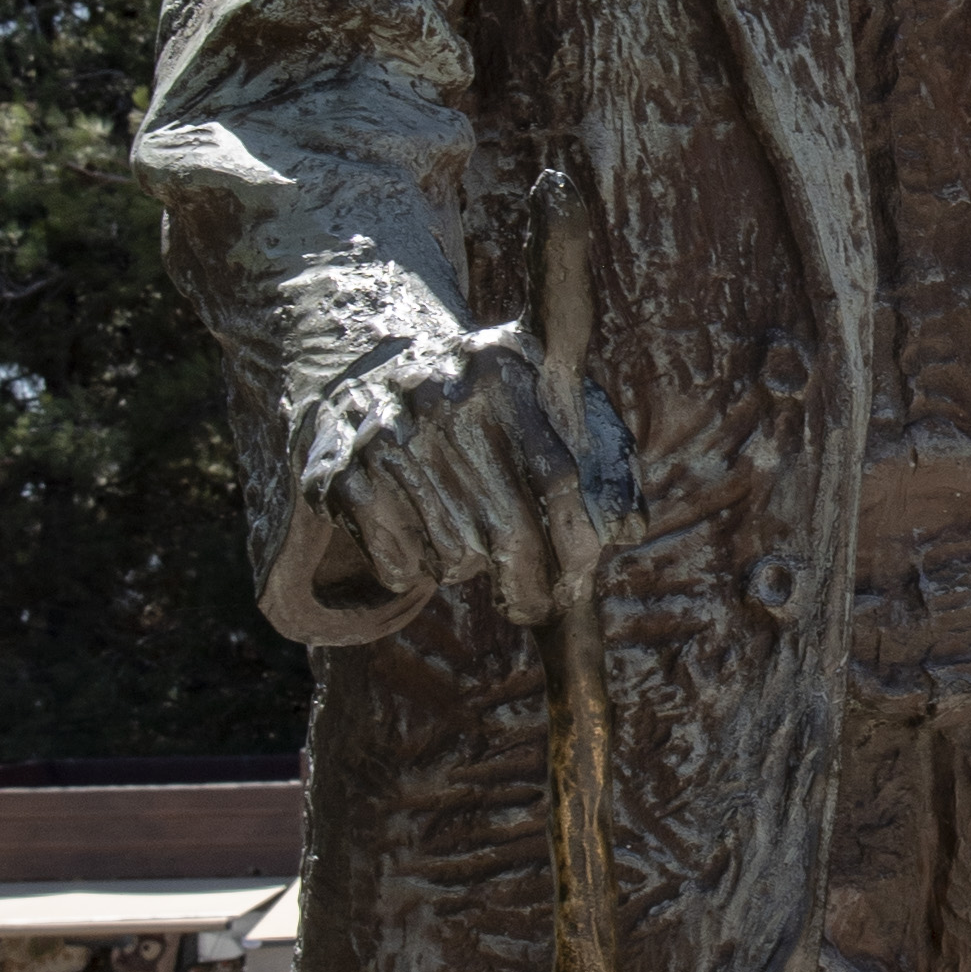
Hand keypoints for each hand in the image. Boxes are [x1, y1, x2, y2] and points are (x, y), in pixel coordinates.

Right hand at [308, 326, 590, 628]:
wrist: (358, 367)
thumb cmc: (479, 402)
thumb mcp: (542, 395)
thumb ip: (603, 456)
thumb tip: (630, 529)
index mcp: (504, 369)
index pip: (556, 477)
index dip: (576, 542)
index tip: (580, 576)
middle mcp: (440, 396)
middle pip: (508, 533)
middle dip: (530, 586)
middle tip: (532, 604)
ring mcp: (385, 436)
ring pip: (454, 559)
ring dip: (465, 565)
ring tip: (457, 528)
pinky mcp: (340, 476)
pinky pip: (399, 568)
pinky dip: (410, 569)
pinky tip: (409, 528)